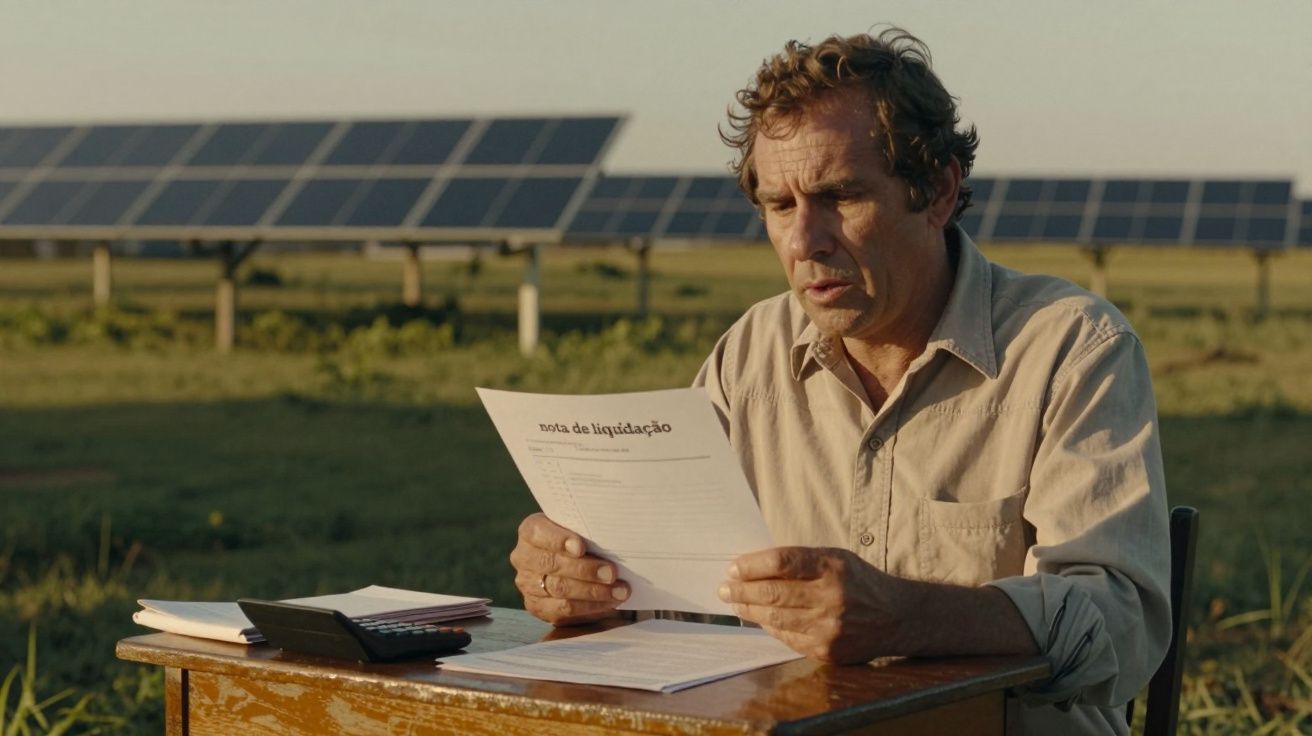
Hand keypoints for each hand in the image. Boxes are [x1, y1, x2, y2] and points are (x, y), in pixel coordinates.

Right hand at [509, 513, 629, 625]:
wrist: (574, 566)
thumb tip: (611, 538)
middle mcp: (523, 557)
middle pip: (552, 564)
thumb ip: (587, 532)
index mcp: (530, 531)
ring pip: (559, 589)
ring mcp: (527, 584)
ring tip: (619, 591)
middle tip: (611, 573)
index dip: (559, 540)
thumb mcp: (580, 530)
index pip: (538, 533)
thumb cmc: (581, 541)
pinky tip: (609, 602)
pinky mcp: (536, 606)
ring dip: (593, 591)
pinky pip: (563, 609)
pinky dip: (590, 606)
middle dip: (585, 570)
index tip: (581, 548)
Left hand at [718, 546, 1038, 662]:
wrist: (897, 616)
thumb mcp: (834, 558)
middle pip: (774, 593)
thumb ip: (799, 560)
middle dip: (742, 590)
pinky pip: (787, 638)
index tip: (733, 567)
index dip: (752, 565)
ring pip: (775, 618)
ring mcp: (829, 627)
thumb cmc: (859, 580)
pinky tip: (758, 619)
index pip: (782, 562)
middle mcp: (832, 596)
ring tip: (734, 603)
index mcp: (833, 566)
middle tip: (724, 587)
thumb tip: (753, 566)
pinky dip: (770, 627)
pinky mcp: (827, 650)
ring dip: (748, 610)